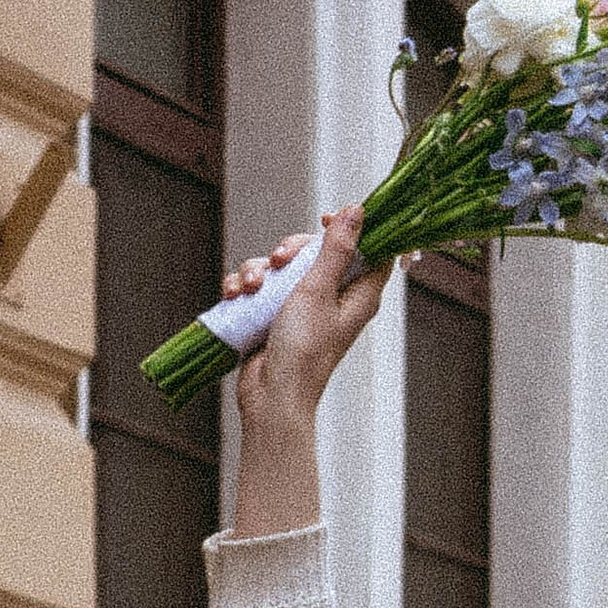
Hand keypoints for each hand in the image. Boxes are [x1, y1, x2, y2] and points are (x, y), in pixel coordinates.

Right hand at [230, 209, 392, 535]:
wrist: (271, 397)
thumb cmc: (302, 350)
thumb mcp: (318, 290)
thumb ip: (336, 249)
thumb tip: (358, 210)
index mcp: (358, 295)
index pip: (372, 251)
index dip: (353, 228)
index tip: (325, 219)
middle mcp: (334, 299)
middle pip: (318, 251)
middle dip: (291, 249)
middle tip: (280, 260)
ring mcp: (304, 308)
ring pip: (282, 267)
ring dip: (260, 270)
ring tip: (250, 288)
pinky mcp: (276, 316)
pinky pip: (261, 288)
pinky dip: (246, 288)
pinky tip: (235, 296)